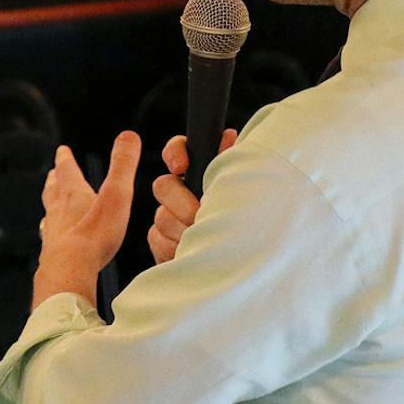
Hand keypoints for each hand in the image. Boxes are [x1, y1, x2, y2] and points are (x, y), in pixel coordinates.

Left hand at [34, 133, 141, 300]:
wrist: (70, 268)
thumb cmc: (95, 233)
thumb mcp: (116, 194)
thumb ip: (123, 165)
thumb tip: (129, 135)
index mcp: (73, 195)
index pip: (67, 171)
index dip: (65, 160)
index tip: (61, 150)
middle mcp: (59, 212)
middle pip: (54, 192)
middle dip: (55, 181)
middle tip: (52, 174)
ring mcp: (53, 234)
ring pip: (50, 215)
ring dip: (51, 206)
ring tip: (51, 205)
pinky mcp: (52, 254)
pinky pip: (51, 240)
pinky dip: (53, 234)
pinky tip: (53, 240)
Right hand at [147, 131, 237, 264]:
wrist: (245, 266)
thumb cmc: (246, 228)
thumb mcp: (242, 193)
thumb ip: (231, 166)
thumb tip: (228, 136)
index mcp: (200, 176)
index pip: (178, 150)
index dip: (175, 153)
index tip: (181, 166)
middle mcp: (180, 192)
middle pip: (163, 185)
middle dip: (182, 202)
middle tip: (200, 215)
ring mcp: (168, 217)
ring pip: (162, 216)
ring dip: (184, 230)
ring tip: (206, 240)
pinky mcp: (160, 242)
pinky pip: (157, 239)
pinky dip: (176, 247)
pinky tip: (193, 252)